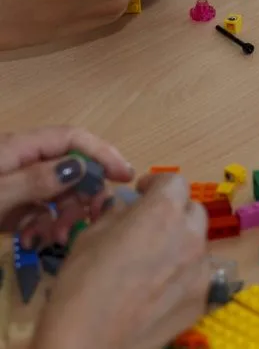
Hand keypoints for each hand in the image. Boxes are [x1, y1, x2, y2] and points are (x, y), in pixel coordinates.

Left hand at [0, 126, 133, 244]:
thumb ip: (35, 180)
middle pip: (70, 168)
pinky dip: (42, 226)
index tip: (126, 177)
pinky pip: (38, 211)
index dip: (103, 154)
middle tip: (93, 219)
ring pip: (57, 193)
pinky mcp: (8, 205)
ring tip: (55, 238)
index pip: (73, 139)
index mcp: (18, 148)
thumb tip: (81, 167)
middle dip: (85, 195)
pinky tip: (31, 240)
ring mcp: (15, 184)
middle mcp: (22, 161)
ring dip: (63, 216)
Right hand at [35, 174, 208, 348]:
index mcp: (163, 211)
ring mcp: (202, 268)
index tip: (143, 193)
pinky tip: (160, 289)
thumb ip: (117, 214)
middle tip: (150, 227)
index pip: (175, 182)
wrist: (88, 343)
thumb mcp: (90, 236)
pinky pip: (199, 275)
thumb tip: (128, 207)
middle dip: (173, 212)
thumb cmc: (81, 285)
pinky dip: (184, 274)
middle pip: (192, 211)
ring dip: (181, 243)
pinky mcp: (204, 296)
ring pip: (198, 243)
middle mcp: (191, 234)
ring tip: (154, 262)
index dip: (157, 184)